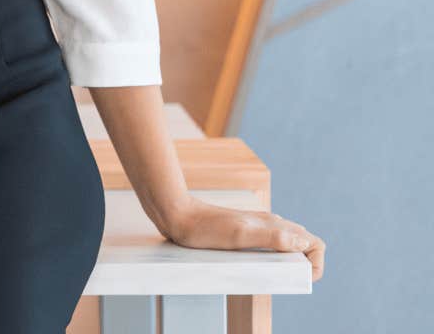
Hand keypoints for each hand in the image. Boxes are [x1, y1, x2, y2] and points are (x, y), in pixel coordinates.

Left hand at [164, 199, 324, 281]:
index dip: (316, 263)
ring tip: (273, 273)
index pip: (314, 243)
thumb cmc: (205, 228)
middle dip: (305, 264)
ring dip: (289, 260)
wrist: (177, 215)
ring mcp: (258, 227)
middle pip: (305, 244)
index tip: (302, 277)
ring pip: (288, 244)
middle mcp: (271, 224)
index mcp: (275, 225)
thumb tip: (303, 243)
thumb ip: (272, 238)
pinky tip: (257, 264)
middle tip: (287, 278)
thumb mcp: (239, 236)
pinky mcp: (245, 231)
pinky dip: (272, 257)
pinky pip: (270, 244)